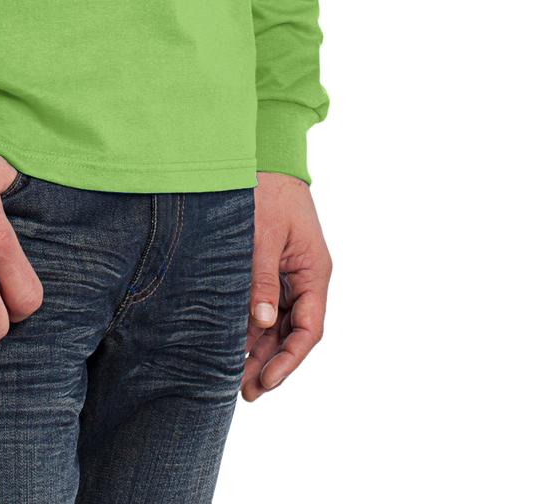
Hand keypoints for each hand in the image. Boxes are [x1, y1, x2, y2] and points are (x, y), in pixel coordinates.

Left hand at [241, 171, 331, 399]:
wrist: (266, 156)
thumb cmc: (268, 189)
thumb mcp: (263, 234)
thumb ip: (261, 278)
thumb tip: (261, 323)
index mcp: (314, 272)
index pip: (309, 329)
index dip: (290, 360)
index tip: (267, 380)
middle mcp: (305, 279)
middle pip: (292, 333)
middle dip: (270, 363)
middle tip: (245, 391)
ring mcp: (289, 274)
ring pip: (278, 323)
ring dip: (260, 349)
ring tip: (235, 377)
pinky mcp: (272, 268)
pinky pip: (265, 305)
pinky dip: (252, 325)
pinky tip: (233, 343)